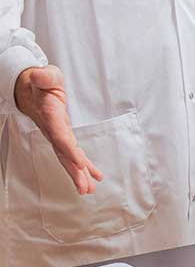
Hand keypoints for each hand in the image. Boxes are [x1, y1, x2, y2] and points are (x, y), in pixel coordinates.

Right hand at [14, 66, 102, 194]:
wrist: (28, 89)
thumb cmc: (39, 82)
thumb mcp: (43, 75)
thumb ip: (43, 77)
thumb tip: (39, 75)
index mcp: (50, 115)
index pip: (60, 136)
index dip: (69, 149)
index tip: (80, 162)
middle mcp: (53, 129)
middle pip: (63, 154)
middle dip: (74, 171)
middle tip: (84, 188)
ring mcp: (57, 134)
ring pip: (67, 158)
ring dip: (78, 174)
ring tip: (88, 190)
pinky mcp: (62, 135)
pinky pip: (72, 154)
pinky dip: (83, 166)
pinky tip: (93, 177)